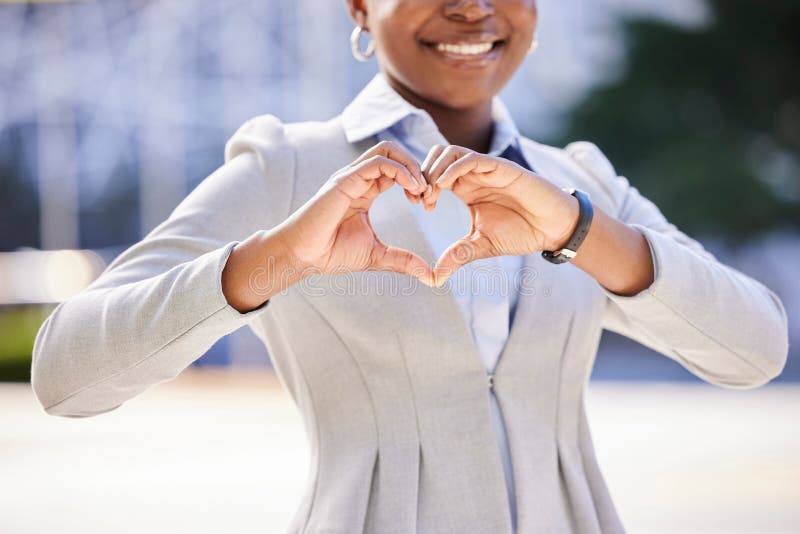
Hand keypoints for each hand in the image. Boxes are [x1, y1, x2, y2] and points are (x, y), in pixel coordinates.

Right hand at [274, 140, 433, 285]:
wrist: (303, 256)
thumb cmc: (331, 254)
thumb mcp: (377, 256)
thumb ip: (403, 261)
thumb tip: (430, 276)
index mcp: (365, 190)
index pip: (396, 170)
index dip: (416, 180)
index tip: (426, 203)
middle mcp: (358, 178)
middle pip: (394, 152)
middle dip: (417, 167)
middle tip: (427, 194)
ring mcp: (350, 177)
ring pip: (387, 150)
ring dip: (411, 165)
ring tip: (421, 189)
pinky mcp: (345, 180)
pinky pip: (378, 163)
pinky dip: (400, 171)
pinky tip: (411, 189)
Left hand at [420, 144, 579, 285]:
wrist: (553, 228)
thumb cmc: (521, 232)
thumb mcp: (481, 246)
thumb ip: (457, 256)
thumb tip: (434, 278)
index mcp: (465, 188)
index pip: (433, 174)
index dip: (421, 186)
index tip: (418, 205)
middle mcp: (473, 175)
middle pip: (436, 157)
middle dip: (422, 174)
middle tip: (420, 198)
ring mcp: (486, 169)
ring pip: (449, 152)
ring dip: (434, 169)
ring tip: (431, 194)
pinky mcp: (500, 167)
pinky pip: (470, 159)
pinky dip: (452, 169)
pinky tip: (443, 186)